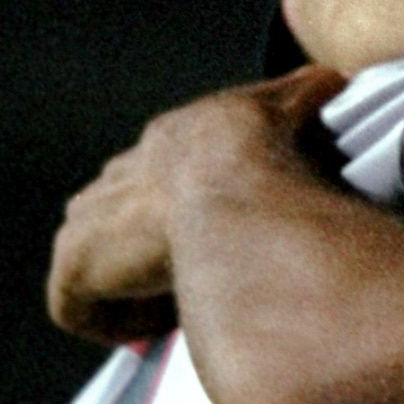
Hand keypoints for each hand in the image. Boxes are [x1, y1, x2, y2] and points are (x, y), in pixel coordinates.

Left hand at [48, 66, 345, 343]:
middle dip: (153, 250)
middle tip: (202, 274)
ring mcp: (88, 224)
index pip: (160, 178)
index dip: (189, 215)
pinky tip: (167, 321)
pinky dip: (124, 321)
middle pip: (118, 219)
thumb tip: (330, 81)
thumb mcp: (295, 103)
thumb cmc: (262, 146)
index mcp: (164, 143)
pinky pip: (83, 309)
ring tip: (186, 301)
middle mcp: (116, 180)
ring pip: (100, 265)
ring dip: (138, 286)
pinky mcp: (73, 269)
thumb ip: (304, 94)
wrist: (231, 175)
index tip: (219, 239)